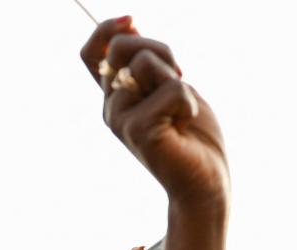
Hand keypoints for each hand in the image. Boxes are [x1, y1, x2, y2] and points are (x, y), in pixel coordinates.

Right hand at [81, 18, 228, 207]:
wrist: (204, 181)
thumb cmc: (191, 135)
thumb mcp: (169, 86)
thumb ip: (149, 64)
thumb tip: (130, 28)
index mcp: (115, 96)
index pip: (91, 53)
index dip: (106, 30)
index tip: (132, 21)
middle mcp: (111, 107)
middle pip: (120, 48)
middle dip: (158, 49)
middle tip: (178, 76)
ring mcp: (121, 120)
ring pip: (144, 65)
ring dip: (174, 78)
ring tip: (181, 108)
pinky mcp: (138, 131)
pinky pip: (169, 90)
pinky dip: (187, 101)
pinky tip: (185, 123)